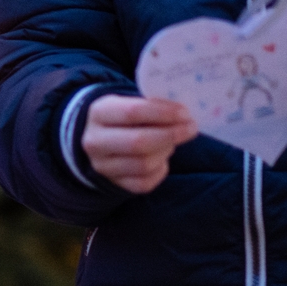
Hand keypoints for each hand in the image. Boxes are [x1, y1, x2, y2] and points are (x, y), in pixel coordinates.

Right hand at [81, 95, 198, 193]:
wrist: (99, 139)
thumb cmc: (123, 117)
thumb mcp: (129, 102)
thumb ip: (152, 106)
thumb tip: (183, 115)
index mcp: (98, 113)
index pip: (133, 112)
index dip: (163, 113)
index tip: (185, 113)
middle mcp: (95, 141)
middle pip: (138, 143)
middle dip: (170, 135)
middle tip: (191, 128)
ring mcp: (103, 166)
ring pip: (144, 164)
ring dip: (166, 152)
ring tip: (172, 142)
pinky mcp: (115, 183)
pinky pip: (145, 183)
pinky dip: (160, 170)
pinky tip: (162, 159)